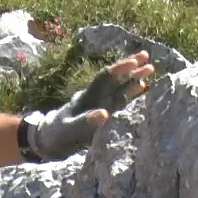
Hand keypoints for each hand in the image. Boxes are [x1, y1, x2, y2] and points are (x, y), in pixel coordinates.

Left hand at [24, 52, 155, 161]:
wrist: (48, 141)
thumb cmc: (57, 135)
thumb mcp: (69, 129)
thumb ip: (85, 121)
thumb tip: (105, 113)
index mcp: (86, 98)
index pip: (104, 79)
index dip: (119, 69)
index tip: (135, 62)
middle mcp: (94, 97)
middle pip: (114, 79)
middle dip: (129, 68)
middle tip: (146, 56)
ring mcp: (98, 105)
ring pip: (118, 88)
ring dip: (132, 79)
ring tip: (150, 70)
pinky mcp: (101, 114)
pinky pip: (118, 101)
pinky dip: (129, 94)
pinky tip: (140, 88)